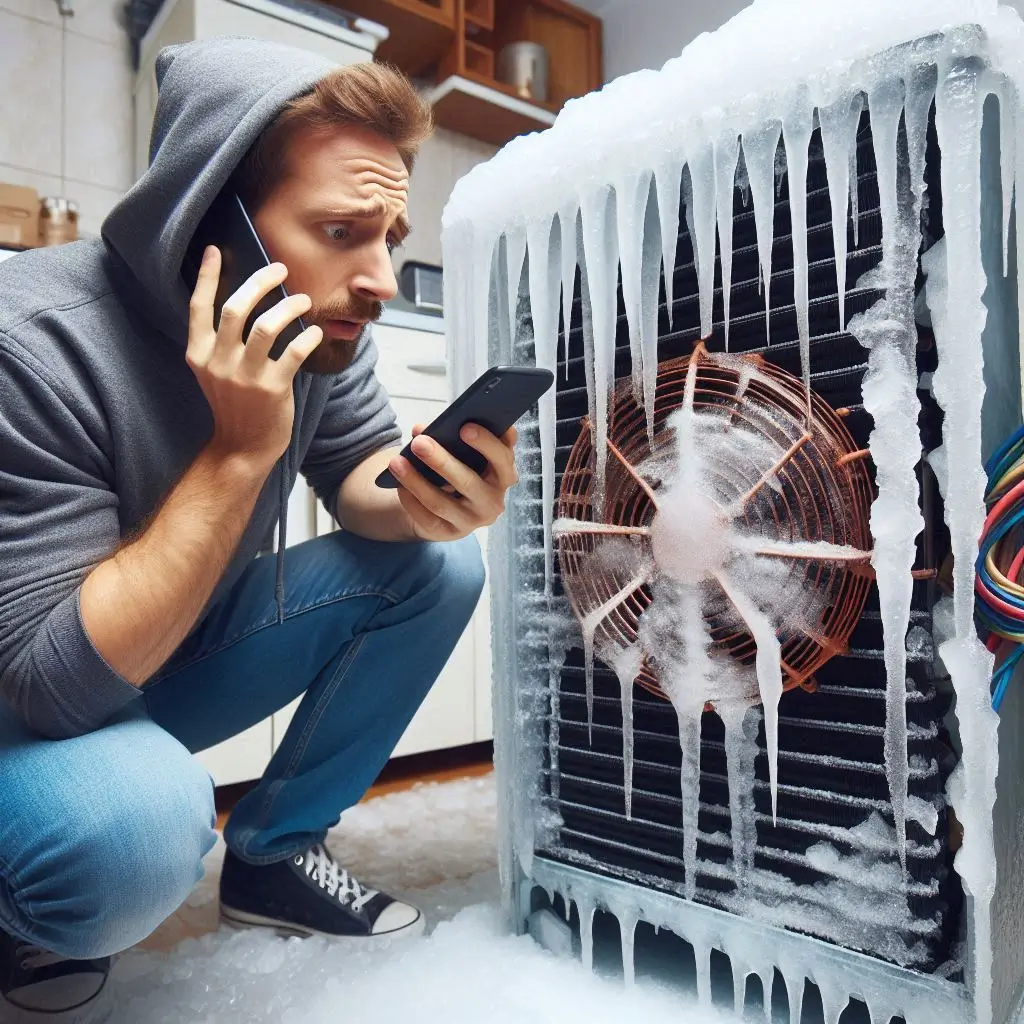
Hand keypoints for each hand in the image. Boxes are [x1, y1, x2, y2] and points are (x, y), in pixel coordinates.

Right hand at [186, 246, 322, 470]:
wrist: (241, 448)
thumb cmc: (234, 405)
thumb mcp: (214, 372)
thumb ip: (219, 342)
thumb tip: (243, 302)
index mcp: (199, 354)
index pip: (198, 306)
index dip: (207, 276)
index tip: (216, 250)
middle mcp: (218, 362)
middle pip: (236, 308)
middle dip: (260, 281)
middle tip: (280, 268)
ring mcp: (245, 376)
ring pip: (267, 326)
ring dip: (289, 306)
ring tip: (303, 300)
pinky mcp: (272, 389)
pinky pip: (294, 353)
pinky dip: (308, 338)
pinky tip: (315, 332)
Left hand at [388, 423, 518, 540]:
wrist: (447, 507)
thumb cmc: (460, 469)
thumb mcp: (465, 454)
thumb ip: (452, 437)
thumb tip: (420, 429)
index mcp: (503, 475)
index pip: (503, 459)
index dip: (487, 443)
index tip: (465, 427)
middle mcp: (493, 501)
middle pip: (468, 482)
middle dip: (442, 461)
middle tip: (419, 443)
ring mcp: (472, 521)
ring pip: (441, 503)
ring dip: (416, 481)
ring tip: (396, 462)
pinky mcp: (449, 533)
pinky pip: (427, 518)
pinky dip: (411, 500)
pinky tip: (399, 485)